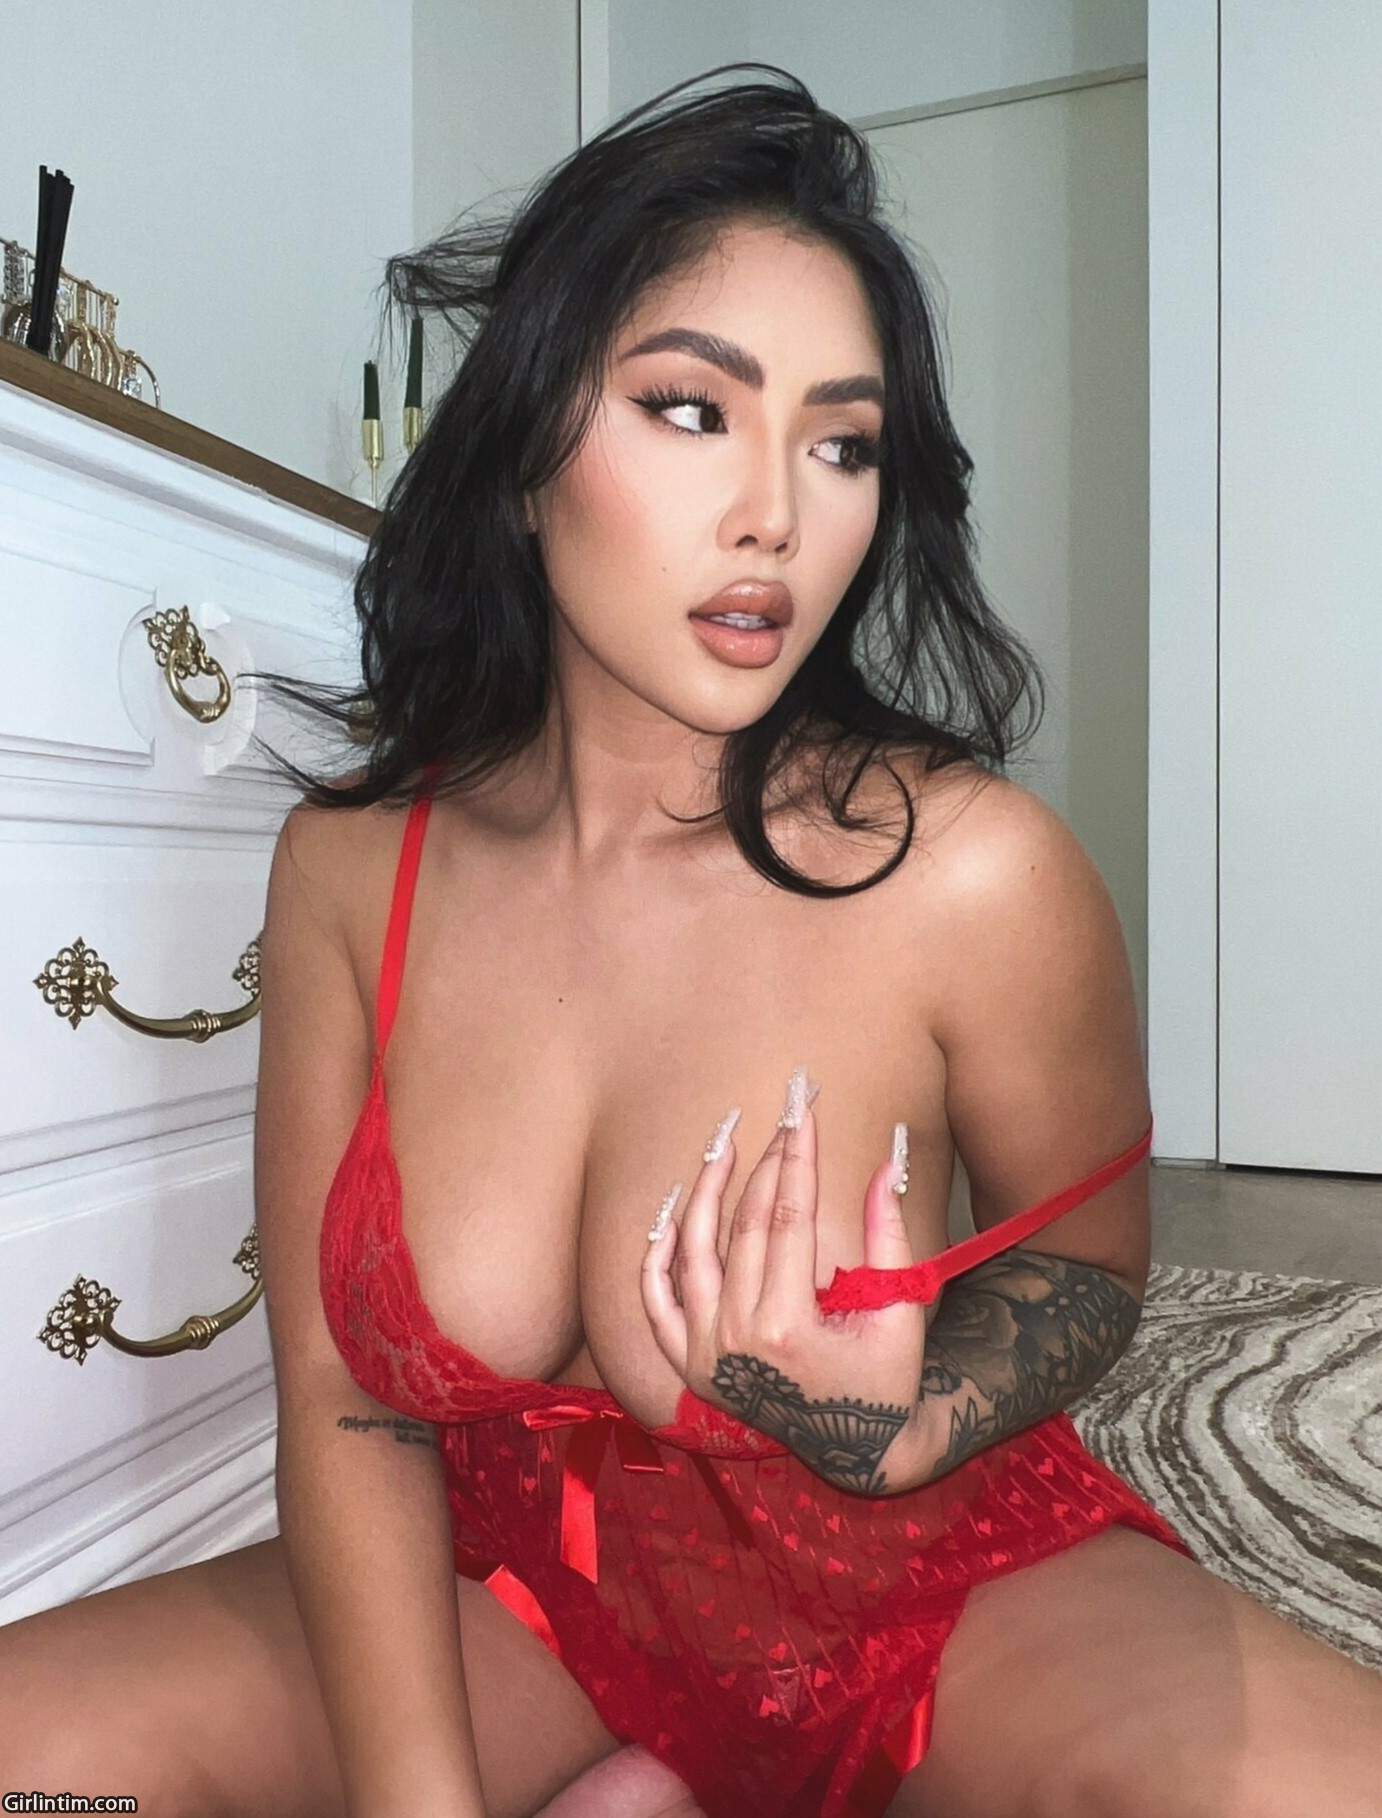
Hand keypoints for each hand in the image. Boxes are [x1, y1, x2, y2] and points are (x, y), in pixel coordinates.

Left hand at [640, 1069, 932, 1495]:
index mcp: (788, 1327)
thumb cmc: (886, 1376)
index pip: (789, 1218)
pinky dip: (656, 1254)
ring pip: (694, 1251)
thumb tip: (889, 1160)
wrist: (856, 1448)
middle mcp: (735, 1340)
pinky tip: (670, 1208)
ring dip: (705, 1190)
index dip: (797, 1157)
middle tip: (780, 1116)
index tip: (803, 1112)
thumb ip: (890, 1234)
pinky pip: (656, 1300)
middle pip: (745, 1226)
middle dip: (765, 1162)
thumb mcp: (900, 1308)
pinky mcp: (687, 1364)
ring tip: (723, 1144)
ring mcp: (703, 1353)